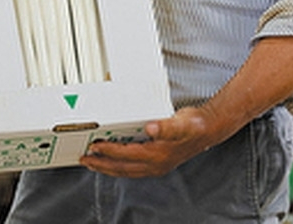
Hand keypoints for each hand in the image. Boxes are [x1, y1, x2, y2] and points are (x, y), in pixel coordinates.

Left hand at [78, 107, 216, 177]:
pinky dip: (119, 164)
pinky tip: (112, 159)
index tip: (94, 146)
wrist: (208, 129)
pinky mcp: (157, 161)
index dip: (109, 151)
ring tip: (92, 162)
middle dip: (102, 165)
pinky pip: (132, 167)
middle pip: (122, 168)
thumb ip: (165, 126)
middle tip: (84, 159)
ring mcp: (156, 164)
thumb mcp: (181, 123)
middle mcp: (155, 163)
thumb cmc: (194, 125)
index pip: (126, 155)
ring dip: (108, 167)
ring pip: (126, 170)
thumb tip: (150, 128)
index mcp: (158, 155)